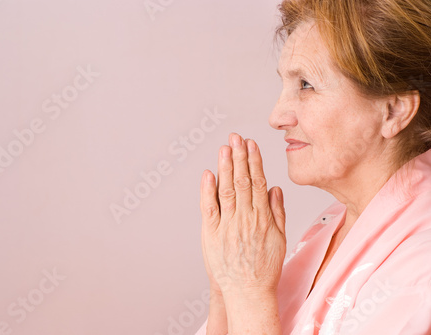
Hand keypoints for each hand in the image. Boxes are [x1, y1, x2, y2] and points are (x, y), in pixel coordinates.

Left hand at [200, 133, 286, 295]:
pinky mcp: (212, 233)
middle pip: (242, 181)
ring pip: (227, 189)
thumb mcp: (279, 238)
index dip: (254, 161)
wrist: (248, 291)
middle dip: (239, 156)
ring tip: (225, 147)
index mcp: (263, 217)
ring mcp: (228, 225)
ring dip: (226, 166)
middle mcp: (246, 217)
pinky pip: (209, 208)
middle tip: (236, 137)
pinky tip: (208, 173)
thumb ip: (277, 211)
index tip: (251, 144)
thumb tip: (275, 188)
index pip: (258, 182)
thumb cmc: (264, 267)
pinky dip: (208, 190)